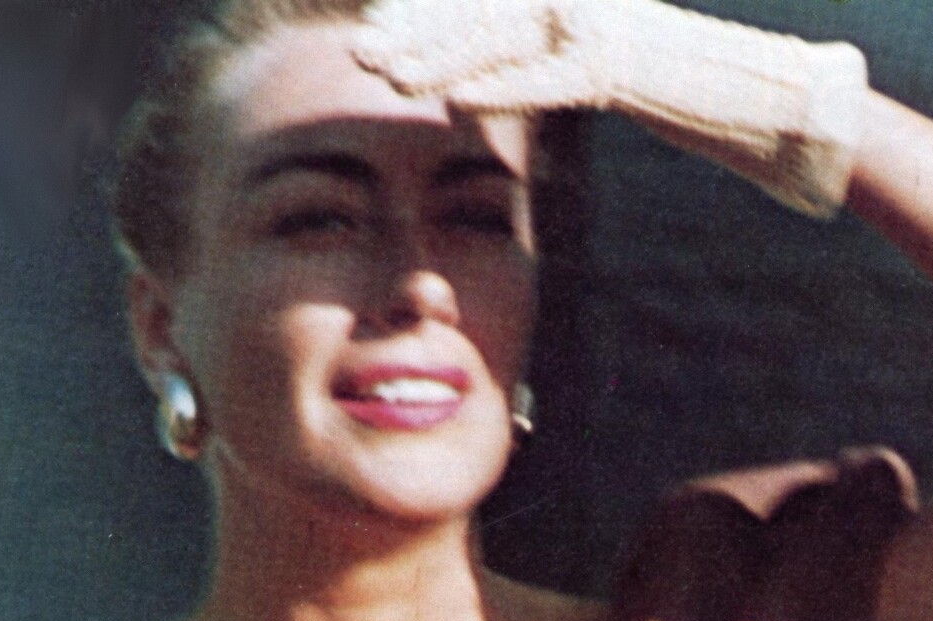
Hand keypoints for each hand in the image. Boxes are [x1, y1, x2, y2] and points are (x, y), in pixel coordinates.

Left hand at [353, 0, 867, 218]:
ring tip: (389, 79)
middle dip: (416, 33)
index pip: (481, 1)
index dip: (426, 13)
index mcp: (569, 1)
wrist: (764, 101)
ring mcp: (599, 26)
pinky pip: (549, 80)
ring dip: (440, 60)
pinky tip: (455, 105)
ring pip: (502, 39)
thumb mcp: (600, 75)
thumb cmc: (683, 96)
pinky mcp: (620, 65)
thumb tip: (471, 96)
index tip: (375, 29)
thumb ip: (541, 72)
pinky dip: (502, 89)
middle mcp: (577, 1)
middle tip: (361, 53)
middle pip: (479, 11)